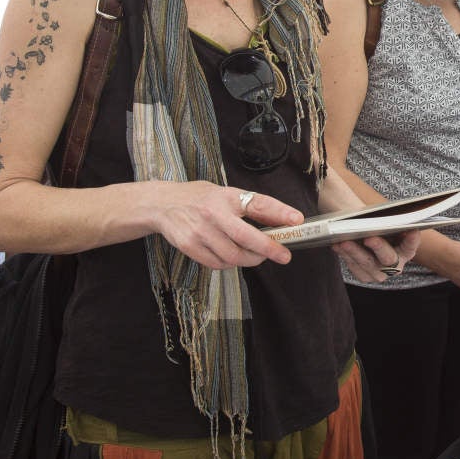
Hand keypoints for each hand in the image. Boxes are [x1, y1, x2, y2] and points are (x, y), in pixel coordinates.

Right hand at [151, 181, 297, 268]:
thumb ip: (250, 206)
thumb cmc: (199, 198)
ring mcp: (199, 232)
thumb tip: (283, 220)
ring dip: (250, 260)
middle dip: (268, 249)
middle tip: (283, 255)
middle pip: (246, 238)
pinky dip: (230, 264)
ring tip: (256, 255)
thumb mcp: (225, 194)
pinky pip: (217, 264)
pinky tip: (232, 256)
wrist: (162, 204)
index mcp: (225, 197)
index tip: (297, 220)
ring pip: (233, 256)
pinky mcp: (190, 247)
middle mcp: (212, 214)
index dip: (279, 212)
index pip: (257, 203)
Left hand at [332, 230, 420, 283]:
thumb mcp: (386, 224)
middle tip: (369, 238)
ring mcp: (379, 273)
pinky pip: (354, 266)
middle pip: (388, 258)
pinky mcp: (364, 276)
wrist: (366, 237)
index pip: (411, 245)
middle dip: (379, 247)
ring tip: (344, 241)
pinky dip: (345, 254)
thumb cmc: (379, 228)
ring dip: (355, 252)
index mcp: (406, 251)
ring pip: (367, 264)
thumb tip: (381, 217)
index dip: (412, 239)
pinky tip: (337, 245)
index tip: (412, 230)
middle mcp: (395, 266)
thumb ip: (389, 222)